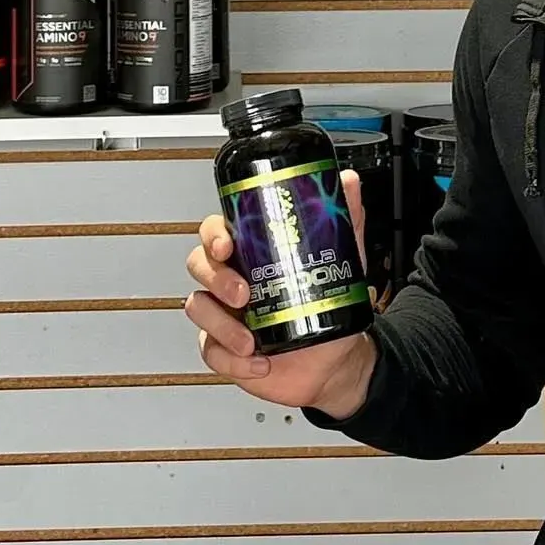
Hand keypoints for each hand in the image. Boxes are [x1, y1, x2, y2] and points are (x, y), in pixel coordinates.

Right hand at [185, 168, 376, 419]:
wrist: (335, 362)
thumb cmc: (330, 308)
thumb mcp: (342, 261)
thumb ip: (345, 221)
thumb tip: (347, 182)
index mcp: (251, 252)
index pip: (217, 231)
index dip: (213, 234)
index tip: (227, 244)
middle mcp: (233, 279)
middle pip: (199, 265)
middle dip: (216, 278)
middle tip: (243, 294)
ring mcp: (226, 314)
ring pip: (197, 308)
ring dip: (220, 325)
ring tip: (250, 340)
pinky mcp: (225, 349)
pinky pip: (210, 351)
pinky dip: (231, 360)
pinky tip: (258, 361)